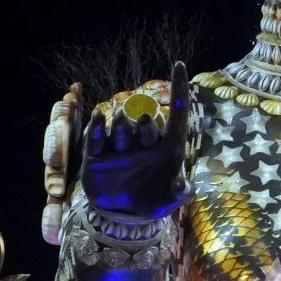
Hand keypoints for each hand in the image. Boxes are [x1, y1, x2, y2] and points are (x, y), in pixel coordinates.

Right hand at [81, 61, 191, 218]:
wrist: (121, 215)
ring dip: (122, 125)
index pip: (177, 114)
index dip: (179, 89)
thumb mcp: (168, 202)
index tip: (179, 65)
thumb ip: (179, 194)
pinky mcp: (97, 155)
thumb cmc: (152, 200)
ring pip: (122, 128)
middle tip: (145, 121)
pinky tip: (98, 117)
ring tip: (120, 119)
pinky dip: (97, 128)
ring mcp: (120, 146)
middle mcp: (144, 142)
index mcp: (168, 147)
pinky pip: (96, 138)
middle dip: (146, 124)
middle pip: (146, 126)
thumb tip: (184, 187)